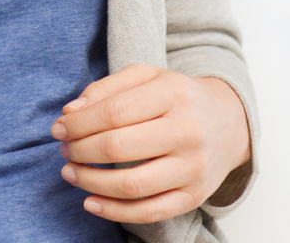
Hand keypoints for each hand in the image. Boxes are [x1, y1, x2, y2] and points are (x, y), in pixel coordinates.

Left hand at [50, 65, 252, 223]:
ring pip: (131, 185)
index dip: (79, 123)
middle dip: (80, 150)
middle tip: (65, 150)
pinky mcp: (194, 196)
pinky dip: (114, 212)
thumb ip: (106, 88)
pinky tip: (91, 202)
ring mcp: (193, 167)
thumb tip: (70, 113)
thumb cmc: (178, 97)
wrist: (229, 121)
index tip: (60, 128)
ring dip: (90, 182)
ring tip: (71, 172)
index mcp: (173, 94)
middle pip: (118, 147)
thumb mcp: (147, 77)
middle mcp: (187, 131)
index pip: (113, 112)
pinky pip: (149, 212)